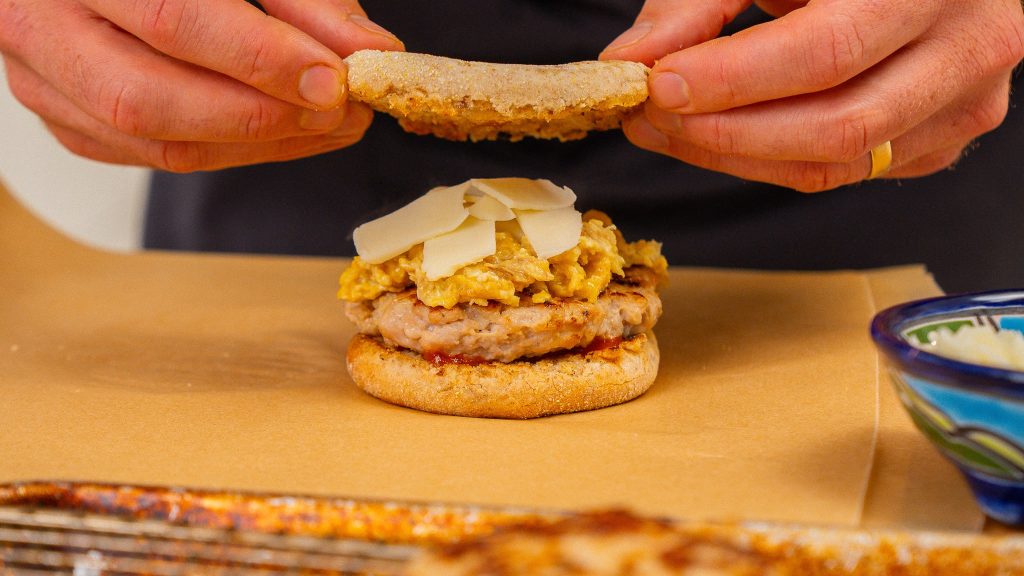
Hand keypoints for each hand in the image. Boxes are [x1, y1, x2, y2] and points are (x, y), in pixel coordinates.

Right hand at [0, 0, 402, 171]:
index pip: (172, 17)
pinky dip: (229, 150)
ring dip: (256, 144)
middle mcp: (38, 23)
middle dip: (259, 116)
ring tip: (329, 126)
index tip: (334, 78)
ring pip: (152, 142)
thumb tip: (369, 52)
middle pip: (148, 99)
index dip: (260, 58)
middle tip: (338, 112)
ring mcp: (42, 81)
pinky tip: (282, 133)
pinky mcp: (65, 118)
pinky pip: (149, 157)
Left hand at [601, 0, 1023, 191]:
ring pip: (837, 165)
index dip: (732, 80)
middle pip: (834, 127)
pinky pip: (846, 173)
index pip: (824, 53)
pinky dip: (772, 161)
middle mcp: (968, 46)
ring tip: (669, 130)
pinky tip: (724, 135)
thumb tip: (630, 59)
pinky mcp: (943, 141)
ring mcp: (965, 103)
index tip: (657, 85)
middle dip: (724, 133)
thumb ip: (701, 1)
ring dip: (736, 157)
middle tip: (651, 116)